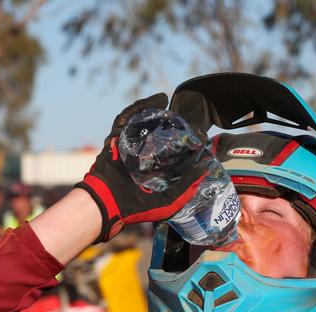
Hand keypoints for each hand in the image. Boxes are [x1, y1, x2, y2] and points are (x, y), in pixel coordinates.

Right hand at [75, 94, 210, 242]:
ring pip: (140, 122)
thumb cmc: (137, 207)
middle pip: (154, 132)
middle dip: (166, 121)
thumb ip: (188, 185)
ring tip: (166, 100)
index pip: (169, 150)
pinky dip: (140, 107)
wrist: (108, 205)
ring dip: (152, 109)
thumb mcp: (170, 200)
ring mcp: (127, 146)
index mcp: (152, 169)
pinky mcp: (116, 138)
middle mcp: (140, 155)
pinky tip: (156, 100)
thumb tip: (207, 167)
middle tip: (181, 113)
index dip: (182, 140)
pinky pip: (127, 118)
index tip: (196, 133)